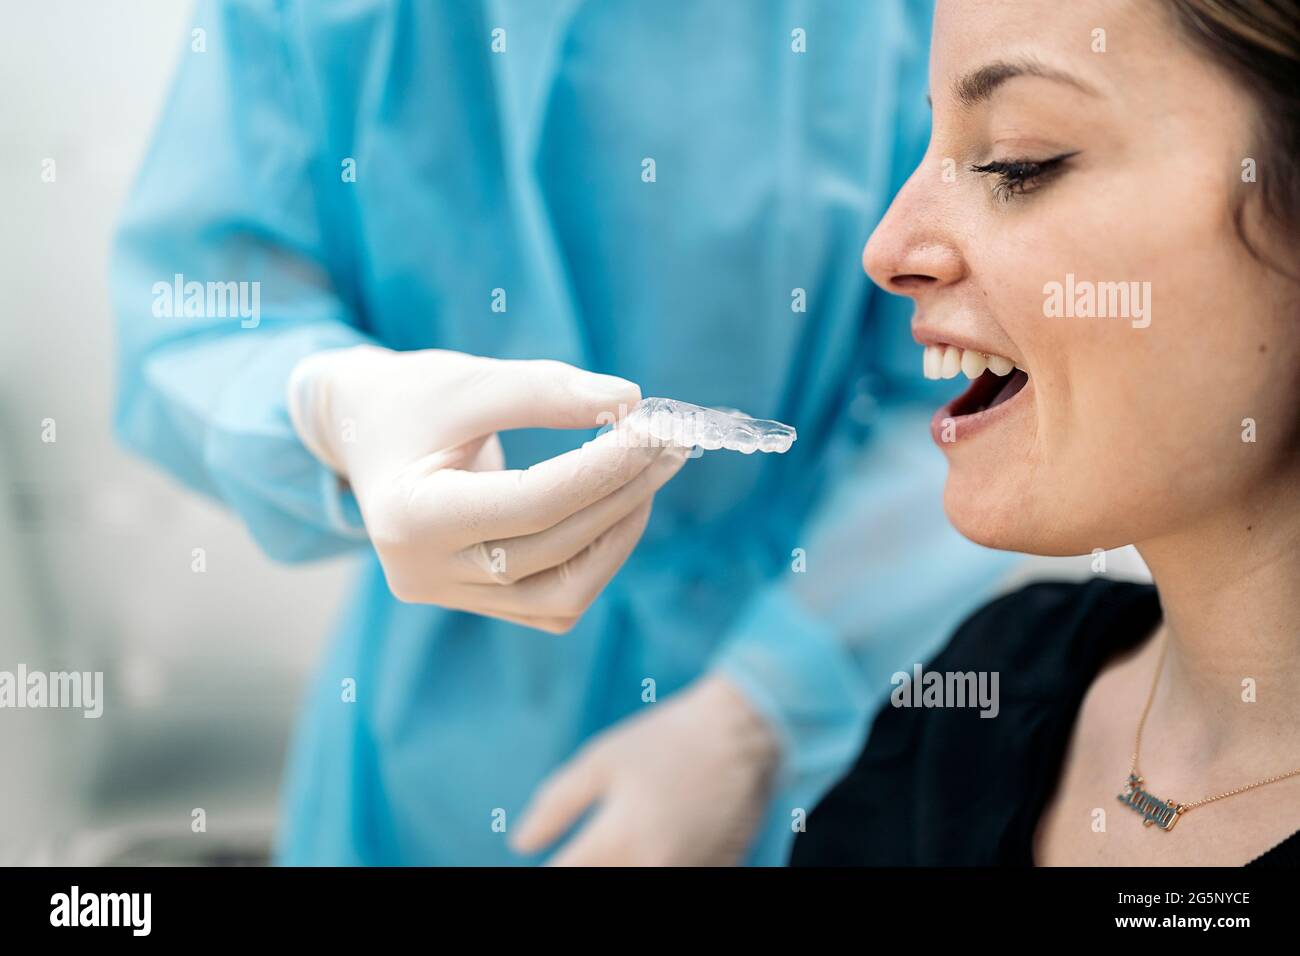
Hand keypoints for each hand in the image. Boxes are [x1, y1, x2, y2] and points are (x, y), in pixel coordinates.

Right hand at [287, 345, 684, 631]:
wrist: (362, 435)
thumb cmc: (409, 400)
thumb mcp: (465, 380)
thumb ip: (544, 390)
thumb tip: (630, 402)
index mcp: (407, 518)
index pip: (530, 502)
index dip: (602, 467)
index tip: (653, 427)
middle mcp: (423, 574)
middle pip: (552, 547)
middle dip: (622, 493)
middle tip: (668, 442)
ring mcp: (449, 598)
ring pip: (563, 595)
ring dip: (619, 534)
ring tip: (650, 473)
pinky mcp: (476, 604)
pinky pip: (555, 602)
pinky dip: (597, 557)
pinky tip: (619, 506)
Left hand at [511, 673, 780, 864]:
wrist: (742, 733)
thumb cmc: (664, 739)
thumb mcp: (601, 760)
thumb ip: (555, 805)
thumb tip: (519, 844)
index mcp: (619, 837)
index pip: (563, 877)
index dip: (551, 868)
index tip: (551, 857)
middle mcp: (653, 865)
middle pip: (601, 884)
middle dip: (587, 868)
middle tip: (588, 848)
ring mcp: (688, 873)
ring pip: (635, 884)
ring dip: (621, 866)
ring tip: (626, 836)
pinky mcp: (714, 872)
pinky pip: (676, 877)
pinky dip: (658, 863)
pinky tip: (660, 838)